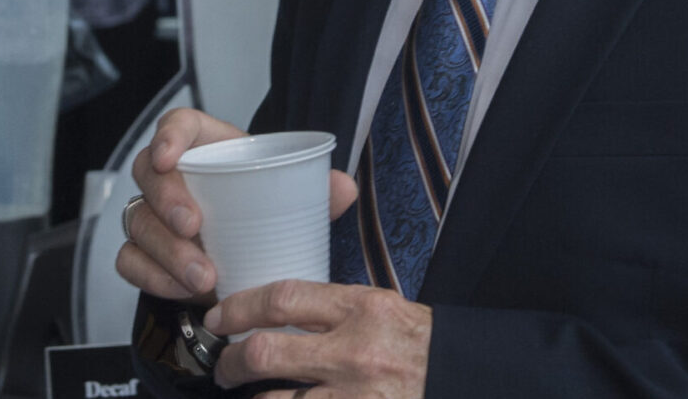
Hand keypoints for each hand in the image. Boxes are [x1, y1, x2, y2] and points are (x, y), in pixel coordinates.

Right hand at [114, 109, 359, 302]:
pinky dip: (154, 278)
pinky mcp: (145, 252)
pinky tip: (183, 292)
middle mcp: (171, 176)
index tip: (169, 157)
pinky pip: (131, 261)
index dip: (166, 136)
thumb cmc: (262, 208)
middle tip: (194, 228)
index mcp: (205, 147)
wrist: (247, 248)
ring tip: (202, 277)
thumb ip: (317, 190)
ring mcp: (153, 214)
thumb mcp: (289, 194)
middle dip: (166, 201)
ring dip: (166, 252)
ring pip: (137, 223)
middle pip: (148, 175)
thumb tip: (344, 187)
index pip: (176, 125)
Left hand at [205, 279, 430, 398]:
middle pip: (267, 352)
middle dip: (232, 362)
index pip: (282, 299)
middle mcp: (355, 352)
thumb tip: (282, 311)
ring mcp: (357, 396)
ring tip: (249, 395)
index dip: (239, 307)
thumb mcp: (384, 309)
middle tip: (223, 367)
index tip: (219, 317)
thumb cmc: (425, 345)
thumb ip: (336, 309)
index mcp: (362, 309)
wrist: (467, 378)